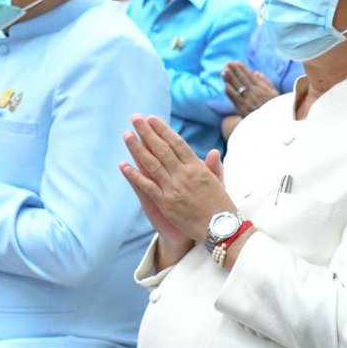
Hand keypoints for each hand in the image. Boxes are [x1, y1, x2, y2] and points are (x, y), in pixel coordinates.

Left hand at [118, 115, 235, 246]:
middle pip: (161, 148)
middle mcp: (184, 174)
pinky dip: (134, 175)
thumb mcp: (220, 183)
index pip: (177, 143)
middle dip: (147, 132)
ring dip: (137, 148)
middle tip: (135, 118)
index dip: (163, 130)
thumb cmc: (222, 206)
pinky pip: (146, 186)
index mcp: (198, 168)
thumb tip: (213, 151)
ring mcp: (173, 188)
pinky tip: (123, 165)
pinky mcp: (165, 203)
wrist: (221, 229)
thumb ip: (214, 167)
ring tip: (126, 135)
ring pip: (151, 164)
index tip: (152, 119)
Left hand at [223, 60, 280, 116]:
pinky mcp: (242, 108)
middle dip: (235, 70)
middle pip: (242, 79)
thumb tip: (256, 72)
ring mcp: (248, 101)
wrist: (274, 124)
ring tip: (224, 71)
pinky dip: (230, 91)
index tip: (236, 62)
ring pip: (237, 87)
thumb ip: (266, 82)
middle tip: (228, 63)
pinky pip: (234, 97)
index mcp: (262, 89)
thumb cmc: (276, 109)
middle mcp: (255, 93)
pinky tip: (226, 85)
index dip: (242, 69)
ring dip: (230, 78)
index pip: (250, 76)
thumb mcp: (275, 94)